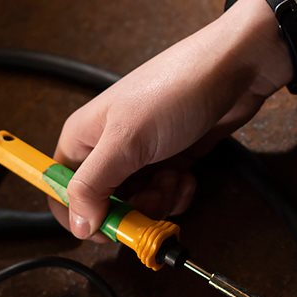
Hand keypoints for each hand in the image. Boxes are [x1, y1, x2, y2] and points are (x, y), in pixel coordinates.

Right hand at [52, 0, 292, 237]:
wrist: (235, 69)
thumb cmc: (174, 90)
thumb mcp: (126, 141)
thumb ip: (93, 185)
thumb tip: (76, 224)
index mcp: (84, 138)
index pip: (61, 189)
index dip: (80, 215)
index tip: (107, 227)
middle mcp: (108, 146)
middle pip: (104, 203)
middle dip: (132, 208)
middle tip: (153, 194)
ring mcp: (141, 153)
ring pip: (138, 202)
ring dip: (160, 200)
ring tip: (175, 174)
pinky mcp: (171, 157)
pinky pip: (166, 194)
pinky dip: (178, 192)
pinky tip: (188, 174)